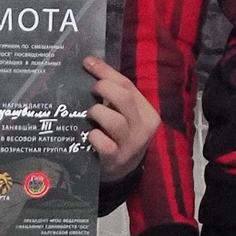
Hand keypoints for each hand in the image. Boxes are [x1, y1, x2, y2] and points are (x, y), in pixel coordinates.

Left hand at [84, 57, 156, 182]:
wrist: (122, 173)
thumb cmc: (119, 137)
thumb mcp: (124, 115)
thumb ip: (114, 93)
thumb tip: (90, 63)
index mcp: (147, 113)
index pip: (128, 85)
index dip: (106, 72)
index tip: (88, 62)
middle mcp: (143, 128)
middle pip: (123, 98)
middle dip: (102, 88)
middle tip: (90, 90)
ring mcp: (131, 145)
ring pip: (114, 120)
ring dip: (97, 112)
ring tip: (90, 115)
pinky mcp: (117, 160)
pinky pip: (104, 143)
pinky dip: (94, 136)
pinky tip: (90, 135)